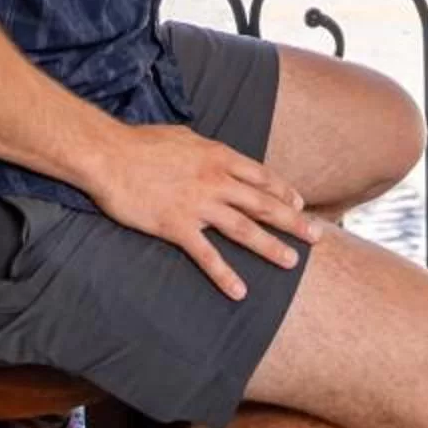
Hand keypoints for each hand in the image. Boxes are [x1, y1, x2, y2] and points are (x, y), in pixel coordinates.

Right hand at [87, 123, 318, 300]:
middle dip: (293, 220)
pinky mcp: (177, 226)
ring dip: (270, 246)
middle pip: (263, 203)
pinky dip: (224, 274)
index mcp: (218, 156)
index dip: (283, 191)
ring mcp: (198, 205)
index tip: (300, 203)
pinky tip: (239, 291)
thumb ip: (205, 150)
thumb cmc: (142, 143)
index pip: (261, 176)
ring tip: (292, 262)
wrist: (109, 154)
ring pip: (243, 229)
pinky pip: (206, 255)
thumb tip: (215, 155)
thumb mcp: (184, 137)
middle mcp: (215, 180)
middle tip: (318, 236)